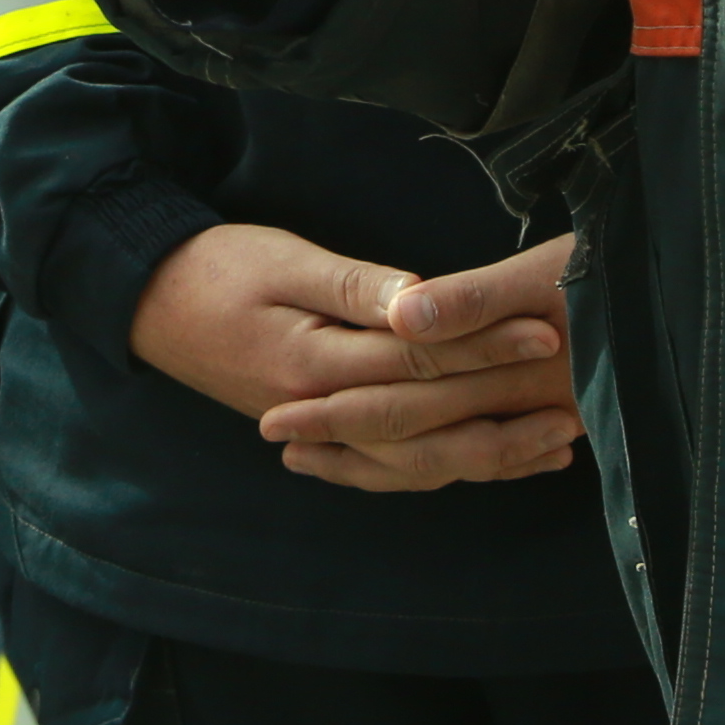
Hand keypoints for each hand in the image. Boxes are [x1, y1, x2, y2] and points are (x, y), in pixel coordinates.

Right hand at [128, 224, 579, 495]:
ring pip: (416, 458)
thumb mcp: (284, 259)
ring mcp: (322, 428)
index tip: (544, 333)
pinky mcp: (323, 428)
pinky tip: (492, 459)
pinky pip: (392, 463)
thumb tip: (420, 302)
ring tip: (556, 445)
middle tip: (577, 400)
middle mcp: (323, 409)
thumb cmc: (216, 266)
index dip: (483, 347)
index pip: (417, 359)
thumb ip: (355, 286)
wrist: (147, 302)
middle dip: (505, 410)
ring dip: (488, 454)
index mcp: (315, 362)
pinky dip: (446, 464)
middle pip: (428, 421)